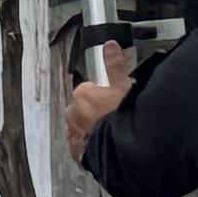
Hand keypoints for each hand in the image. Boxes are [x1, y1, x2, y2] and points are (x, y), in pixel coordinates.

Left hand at [61, 45, 132, 161]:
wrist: (121, 151)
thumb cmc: (122, 118)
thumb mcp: (124, 87)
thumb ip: (115, 65)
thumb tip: (110, 44)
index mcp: (83, 95)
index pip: (88, 90)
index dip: (101, 94)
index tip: (112, 100)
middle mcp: (73, 113)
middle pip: (81, 108)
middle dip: (93, 111)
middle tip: (111, 116)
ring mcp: (74, 133)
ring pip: (79, 127)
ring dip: (89, 128)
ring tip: (108, 133)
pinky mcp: (77, 151)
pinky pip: (80, 146)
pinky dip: (88, 145)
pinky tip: (102, 146)